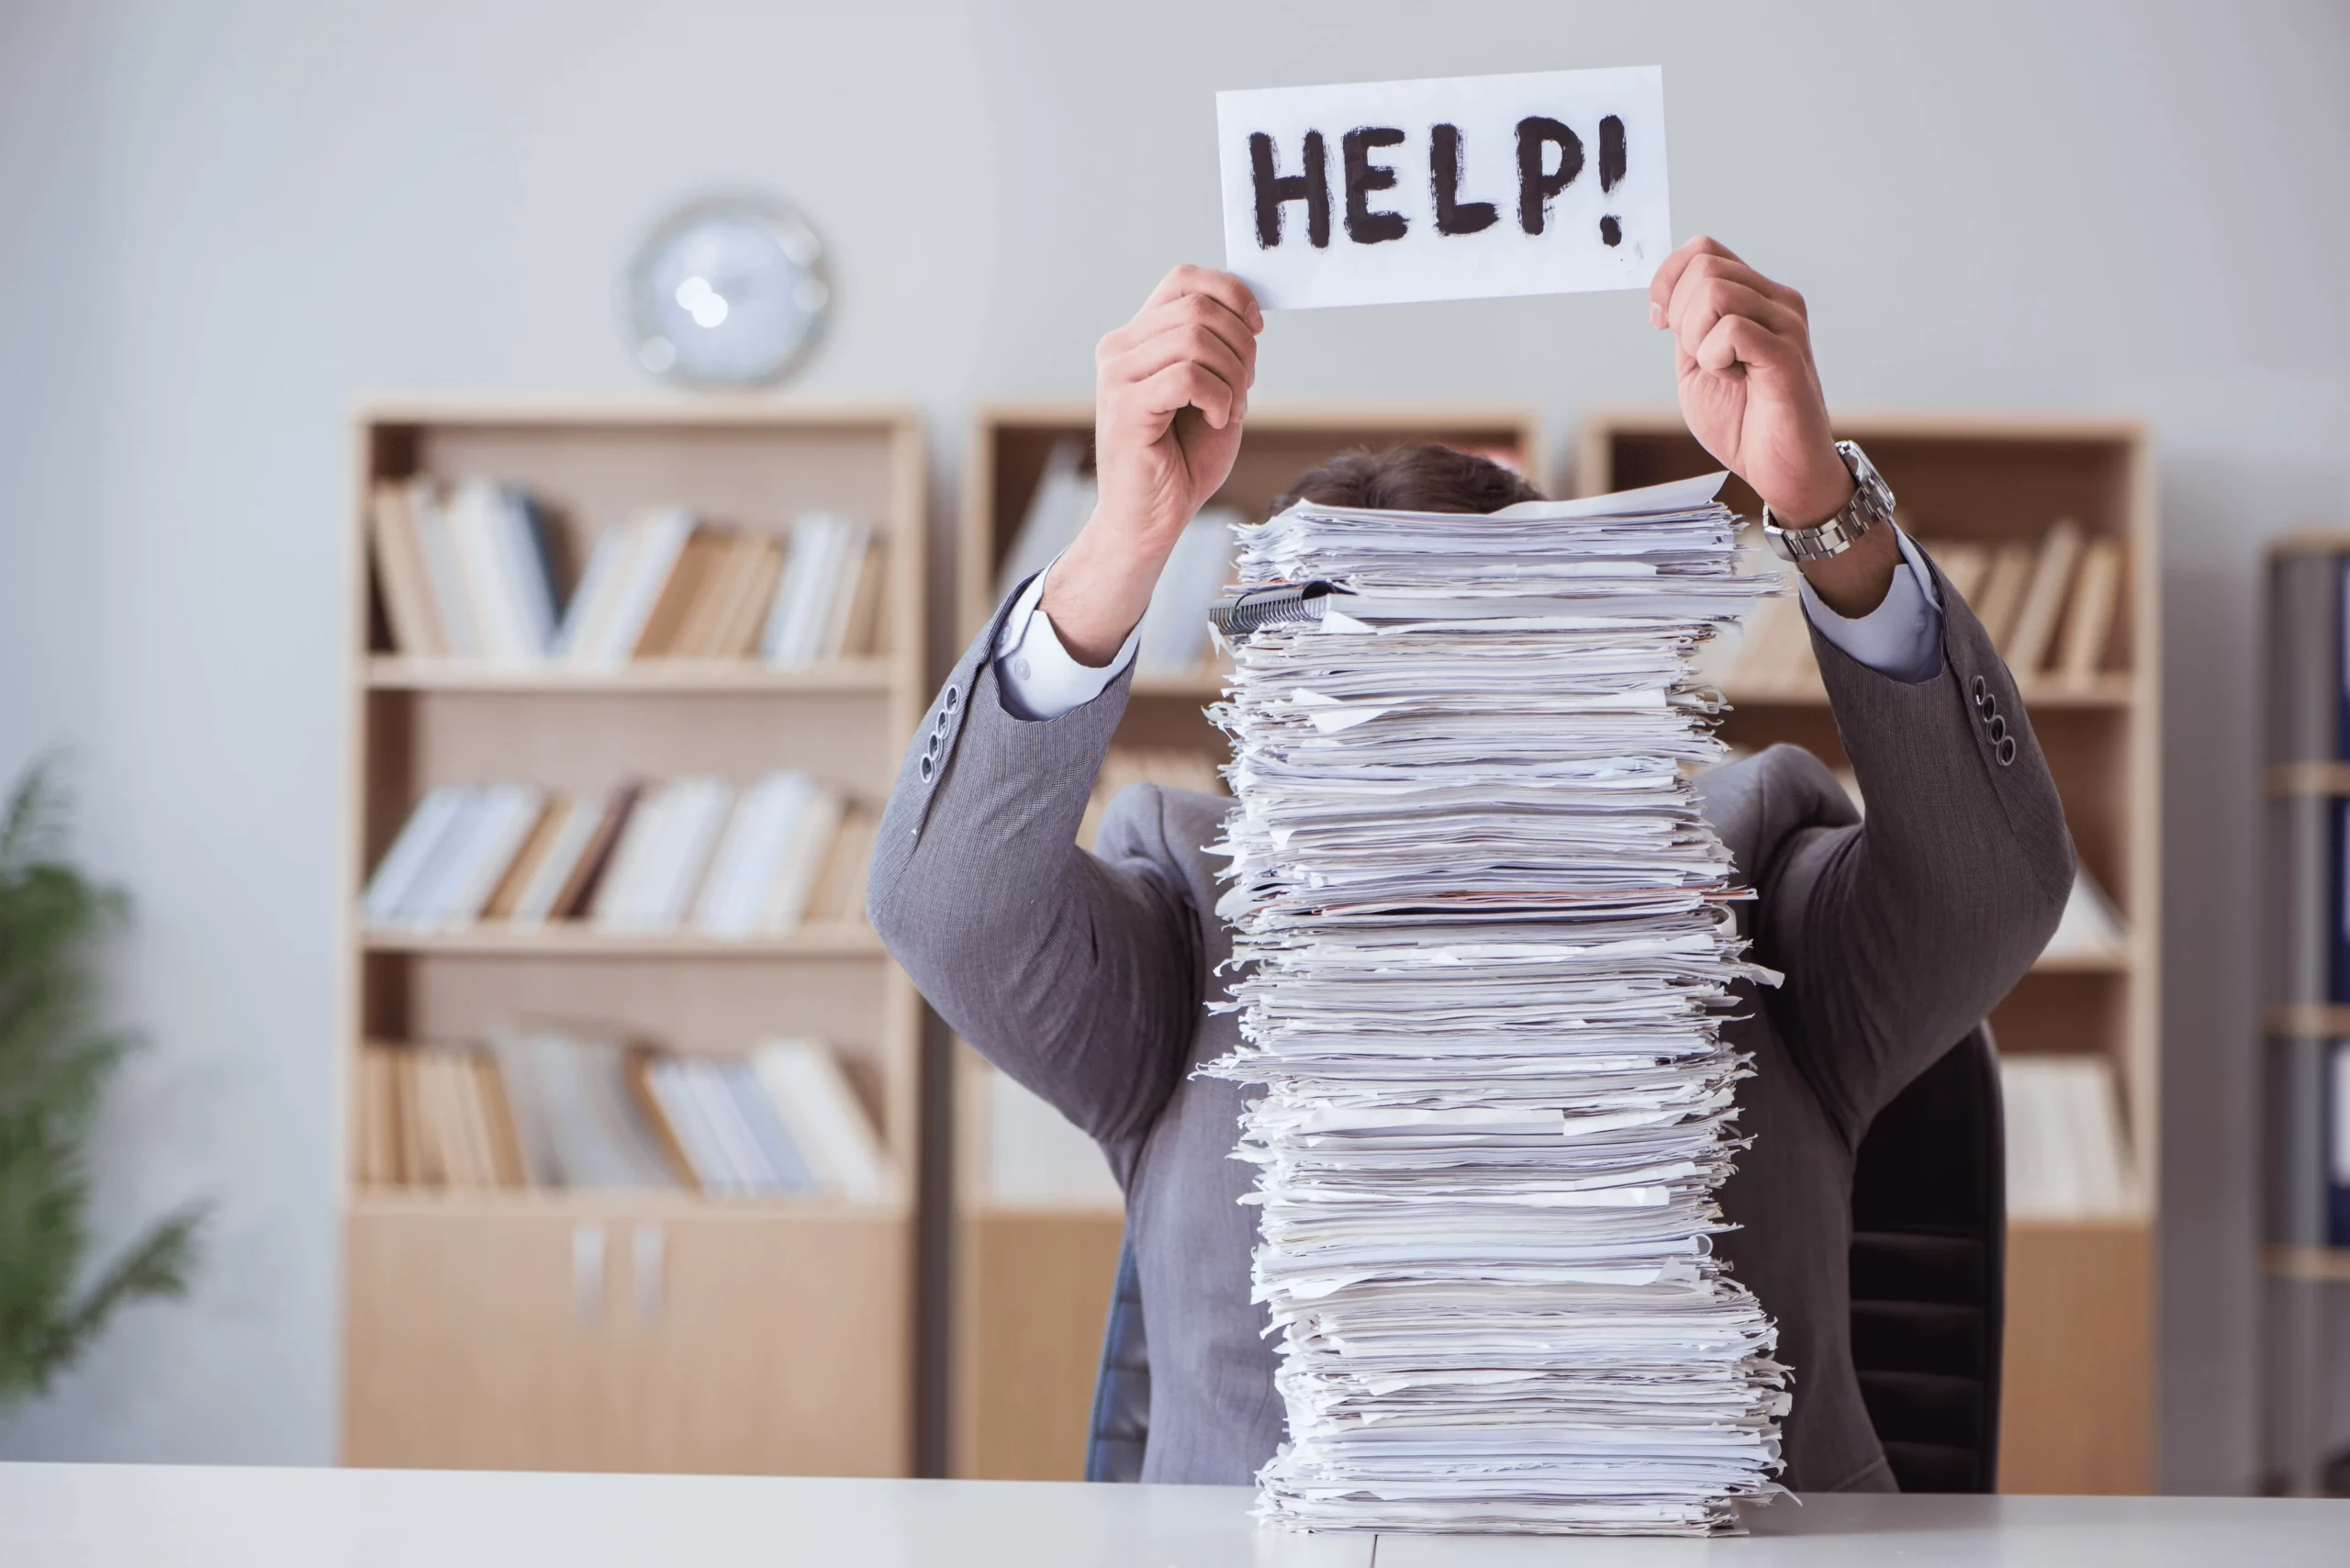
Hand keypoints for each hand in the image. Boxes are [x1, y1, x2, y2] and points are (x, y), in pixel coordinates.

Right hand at [1043, 266, 1261, 663]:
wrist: (1148, 522)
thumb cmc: (1179, 463)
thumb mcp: (1212, 394)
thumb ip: (1220, 352)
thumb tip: (1247, 316)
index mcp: (1137, 339)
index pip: (1183, 279)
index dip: (1230, 292)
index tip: (1256, 327)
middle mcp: (1119, 350)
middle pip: (1197, 308)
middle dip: (1240, 344)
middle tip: (1245, 385)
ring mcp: (1117, 378)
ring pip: (1195, 338)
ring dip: (1232, 373)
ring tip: (1230, 407)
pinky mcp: (1126, 409)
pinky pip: (1188, 377)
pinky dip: (1219, 397)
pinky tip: (1218, 420)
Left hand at [1650, 236, 1849, 525]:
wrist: (1781, 468)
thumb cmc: (1744, 420)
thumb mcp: (1696, 365)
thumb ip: (1685, 327)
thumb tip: (1664, 295)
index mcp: (1755, 297)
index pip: (1704, 249)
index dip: (1668, 279)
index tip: (1661, 322)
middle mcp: (1776, 301)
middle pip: (1705, 267)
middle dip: (1679, 314)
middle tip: (1697, 355)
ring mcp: (1785, 325)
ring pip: (1715, 291)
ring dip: (1696, 337)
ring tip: (1718, 369)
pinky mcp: (1787, 355)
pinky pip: (1733, 330)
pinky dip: (1714, 357)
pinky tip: (1732, 378)